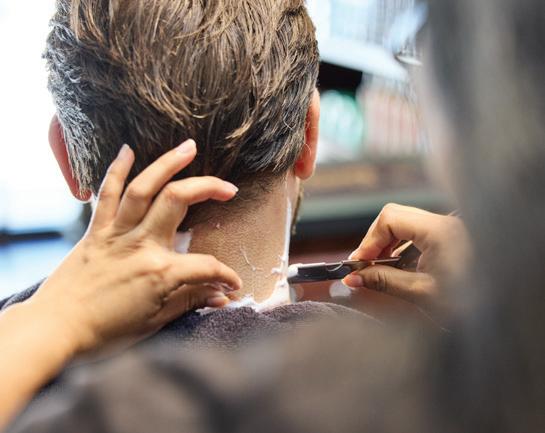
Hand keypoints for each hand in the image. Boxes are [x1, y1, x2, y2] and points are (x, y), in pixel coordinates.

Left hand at [27, 140, 242, 354]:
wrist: (56, 330)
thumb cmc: (106, 332)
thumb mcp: (155, 321)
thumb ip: (190, 301)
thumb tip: (221, 297)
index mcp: (160, 272)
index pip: (206, 266)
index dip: (226, 275)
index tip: (234, 284)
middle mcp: (141, 244)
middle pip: (179, 201)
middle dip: (208, 187)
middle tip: (229, 187)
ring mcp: (116, 234)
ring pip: (144, 188)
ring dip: (168, 164)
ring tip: (188, 147)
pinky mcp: (96, 232)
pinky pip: (106, 195)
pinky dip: (115, 171)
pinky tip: (127, 151)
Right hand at [343, 204, 470, 313]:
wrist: (504, 314)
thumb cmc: (473, 304)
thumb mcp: (422, 293)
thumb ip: (384, 281)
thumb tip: (355, 277)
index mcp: (440, 230)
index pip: (389, 218)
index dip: (368, 240)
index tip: (358, 264)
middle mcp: (446, 223)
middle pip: (395, 217)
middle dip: (375, 241)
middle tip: (364, 266)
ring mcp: (450, 228)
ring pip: (406, 223)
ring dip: (388, 244)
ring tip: (378, 269)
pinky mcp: (453, 237)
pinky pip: (419, 233)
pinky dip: (403, 247)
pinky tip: (398, 267)